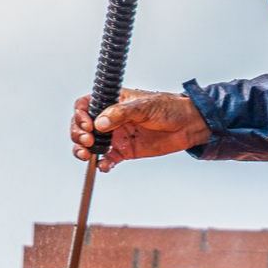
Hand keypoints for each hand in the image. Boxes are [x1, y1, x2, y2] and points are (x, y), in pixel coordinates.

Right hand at [70, 87, 210, 171]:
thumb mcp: (145, 106)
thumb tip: (100, 123)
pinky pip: (107, 159)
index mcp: (113, 101)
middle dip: (78, 134)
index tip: (87, 125)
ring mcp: (117, 135)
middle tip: (87, 141)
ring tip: (87, 155)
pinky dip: (103, 164)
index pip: (86, 105)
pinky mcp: (125, 151)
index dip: (81, 115)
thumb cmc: (169, 107)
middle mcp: (111, 119)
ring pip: (90, 144)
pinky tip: (104, 165)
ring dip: (84, 150)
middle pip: (83, 126)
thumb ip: (121, 113)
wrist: (189, 125)